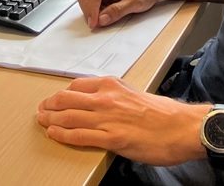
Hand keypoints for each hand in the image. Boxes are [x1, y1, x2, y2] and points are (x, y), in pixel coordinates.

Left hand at [36, 76, 205, 164]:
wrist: (182, 127)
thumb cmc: (163, 114)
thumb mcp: (134, 94)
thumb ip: (116, 97)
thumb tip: (103, 105)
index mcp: (112, 85)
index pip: (77, 86)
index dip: (61, 94)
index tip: (55, 99)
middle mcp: (105, 98)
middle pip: (66, 99)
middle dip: (50, 105)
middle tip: (41, 110)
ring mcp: (106, 118)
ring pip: (68, 116)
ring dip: (50, 119)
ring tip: (41, 121)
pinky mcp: (111, 138)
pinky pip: (79, 135)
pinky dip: (62, 135)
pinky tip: (54, 134)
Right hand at [76, 0, 157, 28]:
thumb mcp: (136, 1)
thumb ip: (119, 10)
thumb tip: (103, 19)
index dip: (92, 9)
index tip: (94, 22)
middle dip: (88, 10)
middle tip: (94, 24)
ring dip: (90, 10)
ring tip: (103, 18)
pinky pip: (90, 0)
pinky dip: (94, 9)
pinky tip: (104, 13)